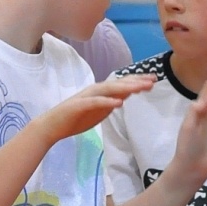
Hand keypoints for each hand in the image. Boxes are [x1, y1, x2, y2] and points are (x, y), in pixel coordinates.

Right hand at [36, 75, 155, 142]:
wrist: (52, 126)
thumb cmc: (76, 118)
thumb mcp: (100, 110)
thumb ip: (113, 101)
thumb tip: (128, 94)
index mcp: (101, 92)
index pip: (122, 84)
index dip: (137, 81)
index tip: (154, 80)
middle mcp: (95, 90)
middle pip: (118, 83)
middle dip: (136, 81)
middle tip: (153, 79)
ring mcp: (87, 97)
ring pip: (108, 89)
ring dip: (125, 87)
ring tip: (140, 88)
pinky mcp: (79, 106)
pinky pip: (95, 103)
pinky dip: (107, 101)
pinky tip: (119, 103)